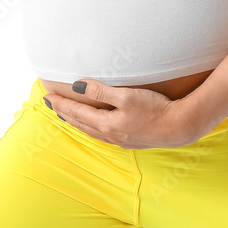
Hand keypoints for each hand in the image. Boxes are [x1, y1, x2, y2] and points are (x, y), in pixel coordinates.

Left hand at [43, 79, 205, 148]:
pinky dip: (90, 127)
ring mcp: (120, 139)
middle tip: (50, 104)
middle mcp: (110, 134)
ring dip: (76, 121)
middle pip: (80, 123)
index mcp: (106, 124)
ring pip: (90, 130)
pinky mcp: (130, 140)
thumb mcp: (126, 96)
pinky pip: (101, 134)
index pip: (76, 112)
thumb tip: (77, 87)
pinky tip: (93, 126)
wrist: (180, 127)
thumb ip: (100, 91)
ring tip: (66, 115)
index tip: (47, 95)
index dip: (61, 103)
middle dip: (64, 112)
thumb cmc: (155, 108)